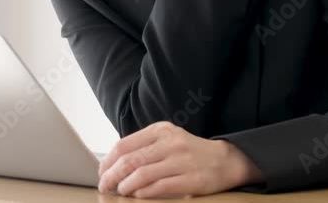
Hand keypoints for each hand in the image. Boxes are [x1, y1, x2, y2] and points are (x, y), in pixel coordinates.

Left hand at [97, 121, 262, 197]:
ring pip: (143, 174)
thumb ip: (144, 146)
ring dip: (125, 186)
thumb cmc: (189, 152)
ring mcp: (182, 160)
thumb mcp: (167, 139)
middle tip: (104, 186)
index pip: (125, 144)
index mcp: (161, 130)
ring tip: (120, 191)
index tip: (101, 172)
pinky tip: (137, 195)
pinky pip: (160, 186)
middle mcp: (170, 142)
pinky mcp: (191, 179)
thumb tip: (112, 163)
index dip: (108, 160)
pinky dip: (144, 192)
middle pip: (130, 160)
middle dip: (112, 175)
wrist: (226, 160)